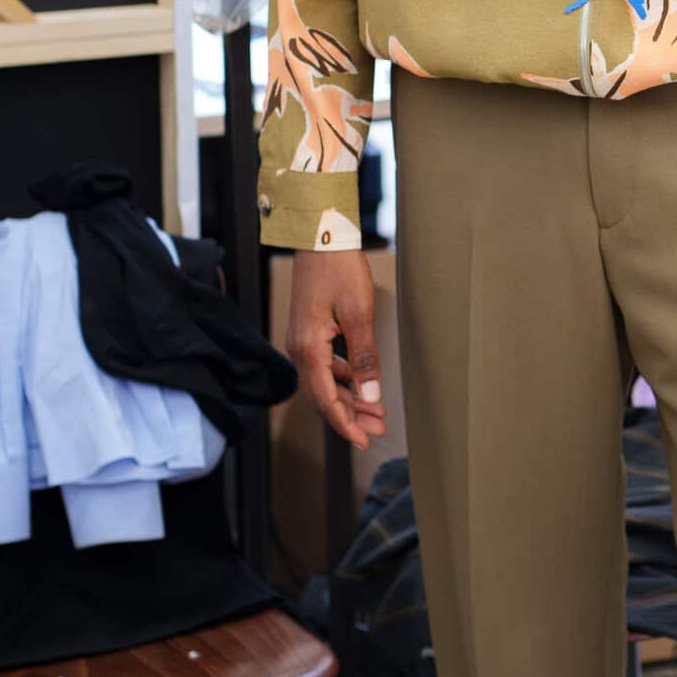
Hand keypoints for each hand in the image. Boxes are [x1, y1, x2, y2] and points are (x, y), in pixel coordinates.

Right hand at [287, 250, 385, 449]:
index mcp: (309, 349)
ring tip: (374, 411)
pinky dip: (342, 379)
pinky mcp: (308, 331)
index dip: (346, 425)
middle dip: (350, 416)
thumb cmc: (338, 269)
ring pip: (324, 382)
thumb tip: (370, 395)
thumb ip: (365, 358)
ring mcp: (301, 340)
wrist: (319, 235)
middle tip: (377, 430)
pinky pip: (324, 366)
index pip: (326, 400)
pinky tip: (359, 383)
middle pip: (323, 396)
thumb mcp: (359, 314)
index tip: (365, 441)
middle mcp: (299, 349)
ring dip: (348, 399)